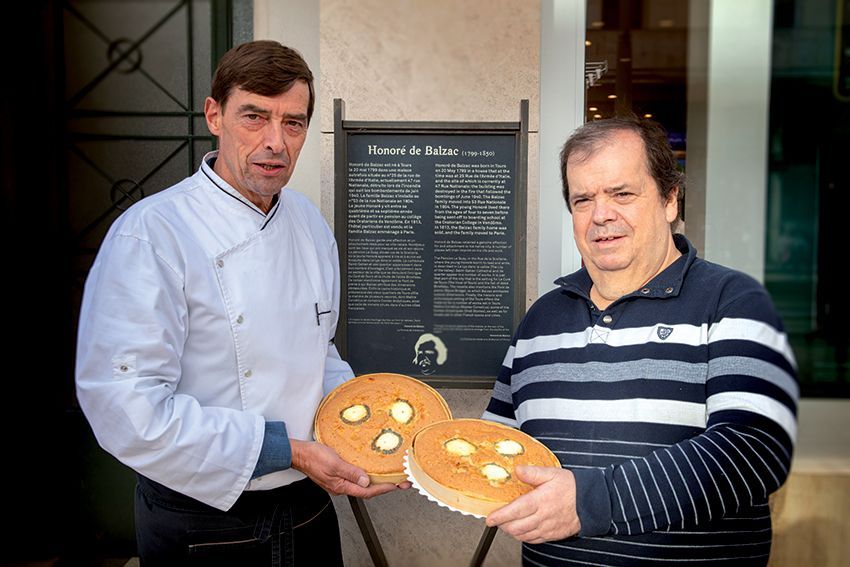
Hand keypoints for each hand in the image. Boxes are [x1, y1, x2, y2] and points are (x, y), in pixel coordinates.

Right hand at [289, 440, 406, 497]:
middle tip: (400, 482)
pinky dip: (366, 476)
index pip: (367, 491)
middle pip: (367, 490)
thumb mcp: (334, 463)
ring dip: (376, 481)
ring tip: (390, 477)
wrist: (298, 454)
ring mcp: (339, 481)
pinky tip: (371, 470)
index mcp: (341, 486)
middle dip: (384, 486)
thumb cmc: (313, 457)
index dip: (384, 488)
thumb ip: (350, 472)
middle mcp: (341, 486)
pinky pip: (355, 478)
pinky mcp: (337, 475)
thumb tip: (366, 480)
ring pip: (362, 484)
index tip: (397, 485)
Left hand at [485, 465, 580, 543]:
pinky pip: (533, 540)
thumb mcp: (552, 473)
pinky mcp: (552, 535)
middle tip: (497, 519)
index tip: (490, 518)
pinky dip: (523, 537)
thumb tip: (517, 470)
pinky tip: (521, 530)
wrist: (591, 502)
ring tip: (507, 523)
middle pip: (516, 527)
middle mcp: (542, 517)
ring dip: (512, 531)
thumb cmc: (572, 487)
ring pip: (523, 535)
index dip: (500, 516)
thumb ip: (532, 472)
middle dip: (503, 524)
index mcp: (540, 500)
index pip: (515, 511)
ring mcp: (547, 528)